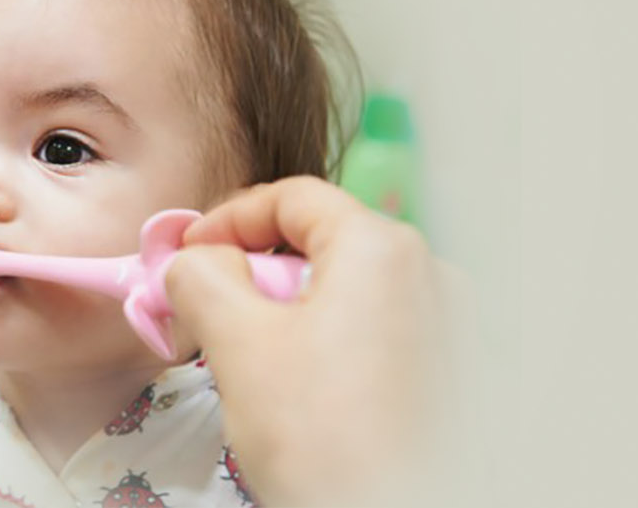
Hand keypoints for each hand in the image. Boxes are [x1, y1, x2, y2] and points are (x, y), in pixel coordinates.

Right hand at [165, 176, 435, 506]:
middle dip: (257, 272)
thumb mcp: (238, 345)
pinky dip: (329, 344)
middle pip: (324, 244)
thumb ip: (202, 279)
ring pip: (349, 293)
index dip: (228, 219)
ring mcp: (449, 328)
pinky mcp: (450, 376)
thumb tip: (193, 260)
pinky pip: (377, 334)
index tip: (186, 254)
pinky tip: (301, 392)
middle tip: (208, 312)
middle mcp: (431, 275)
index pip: (294, 197)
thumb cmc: (326, 440)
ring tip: (252, 362)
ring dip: (291, 312)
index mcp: (383, 248)